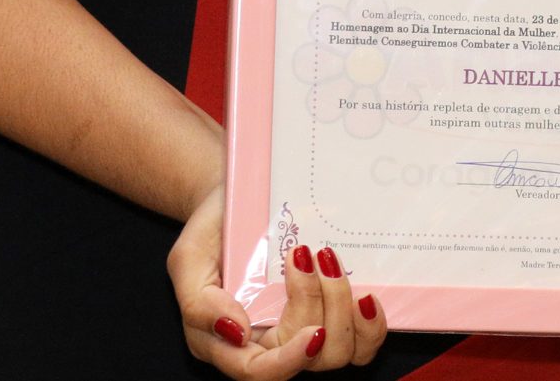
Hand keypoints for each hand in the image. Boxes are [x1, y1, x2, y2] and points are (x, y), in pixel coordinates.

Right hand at [166, 182, 391, 373]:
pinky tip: (365, 294)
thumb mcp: (188, 260)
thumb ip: (198, 304)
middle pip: (308, 360)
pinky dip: (371, 323)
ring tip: (330, 262)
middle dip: (317, 309)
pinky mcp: (332, 312)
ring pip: (340, 352)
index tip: (313, 332)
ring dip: (344, 309)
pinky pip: (362, 340)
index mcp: (228, 342)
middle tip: (309, 255)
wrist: (239, 196)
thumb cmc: (211, 231)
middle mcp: (269, 342)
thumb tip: (236, 333)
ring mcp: (304, 328)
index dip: (290, 361)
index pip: (260, 372)